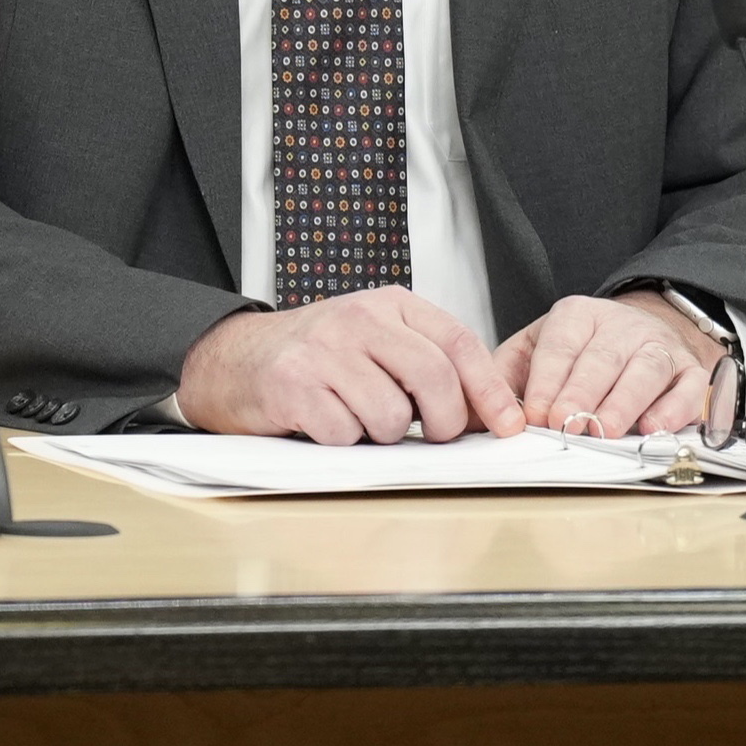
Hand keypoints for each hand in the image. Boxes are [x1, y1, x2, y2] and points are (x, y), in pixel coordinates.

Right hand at [177, 289, 527, 443]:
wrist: (237, 359)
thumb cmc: (319, 358)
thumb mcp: (377, 342)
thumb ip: (427, 364)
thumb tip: (489, 414)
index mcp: (391, 304)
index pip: (458, 342)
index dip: (489, 388)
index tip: (509, 425)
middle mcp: (360, 317)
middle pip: (434, 379)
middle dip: (443, 423)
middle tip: (429, 435)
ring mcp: (326, 348)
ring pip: (391, 416)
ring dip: (382, 434)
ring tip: (358, 417)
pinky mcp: (295, 383)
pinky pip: (346, 433)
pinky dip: (342, 442)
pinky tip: (325, 422)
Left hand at [493, 288, 723, 438]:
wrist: (641, 329)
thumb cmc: (580, 351)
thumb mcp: (536, 349)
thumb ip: (507, 375)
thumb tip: (479, 412)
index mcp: (577, 316)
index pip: (560, 346)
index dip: (547, 382)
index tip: (536, 415)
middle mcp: (620, 326)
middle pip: (602, 358)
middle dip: (582, 393)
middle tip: (567, 424)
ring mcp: (658, 345)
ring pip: (644, 370)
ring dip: (625, 402)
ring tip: (607, 430)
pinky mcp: (690, 370)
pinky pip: (688, 387)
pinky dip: (674, 408)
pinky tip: (655, 427)